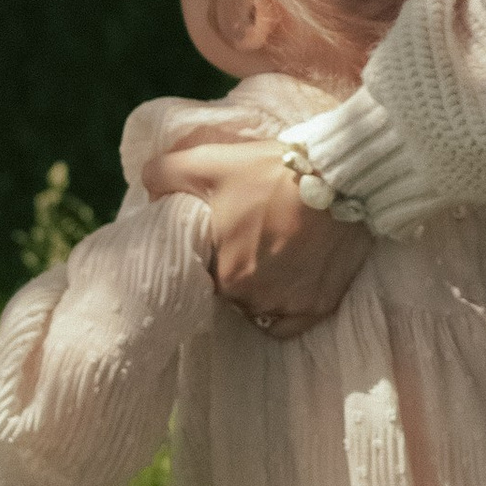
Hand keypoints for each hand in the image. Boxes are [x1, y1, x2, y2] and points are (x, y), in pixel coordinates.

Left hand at [141, 135, 373, 333]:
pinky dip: (288, 308)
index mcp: (224, 275)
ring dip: (263, 290)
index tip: (225, 238)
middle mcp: (255, 299)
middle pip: (235, 294)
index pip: (207, 278)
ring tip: (275, 256)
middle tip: (252, 240)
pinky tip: (291, 280)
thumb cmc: (271, 171)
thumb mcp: (207, 162)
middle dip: (238, 271)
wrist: (340, 176)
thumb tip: (146, 193)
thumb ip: (162, 174)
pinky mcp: (320, 306)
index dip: (214, 258)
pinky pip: (291, 323)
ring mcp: (291, 305)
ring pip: (262, 308)